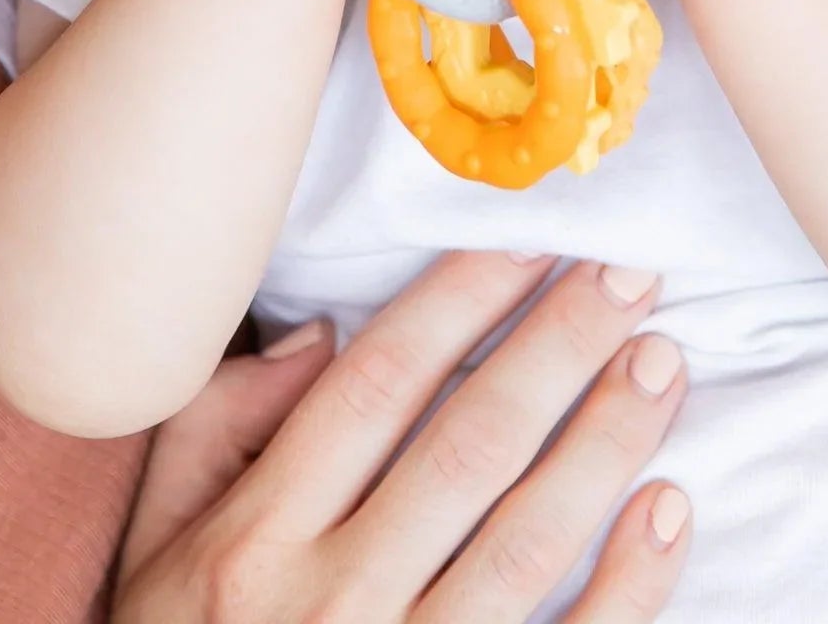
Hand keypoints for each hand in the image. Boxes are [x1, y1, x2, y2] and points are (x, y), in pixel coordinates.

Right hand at [113, 253, 691, 622]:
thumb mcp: (158, 539)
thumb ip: (219, 424)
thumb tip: (322, 335)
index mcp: (256, 536)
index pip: (378, 387)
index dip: (460, 302)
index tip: (532, 239)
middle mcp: (331, 599)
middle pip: (468, 445)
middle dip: (556, 348)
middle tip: (630, 274)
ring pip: (526, 540)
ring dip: (605, 443)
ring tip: (661, 363)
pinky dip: (630, 587)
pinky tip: (669, 509)